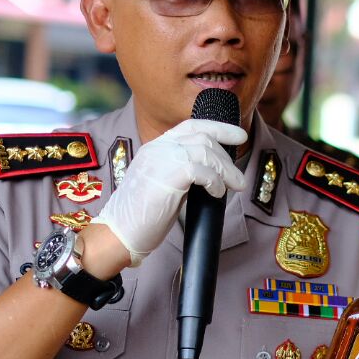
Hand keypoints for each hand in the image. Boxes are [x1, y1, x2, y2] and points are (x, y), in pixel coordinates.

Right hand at [91, 119, 246, 265]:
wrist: (119, 233)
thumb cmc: (143, 215)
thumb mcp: (164, 183)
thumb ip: (183, 170)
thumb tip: (214, 171)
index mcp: (156, 147)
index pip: (191, 126)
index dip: (219, 128)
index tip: (240, 136)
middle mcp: (157, 148)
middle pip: (203, 138)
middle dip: (226, 157)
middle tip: (238, 179)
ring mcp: (160, 159)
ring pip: (205, 152)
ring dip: (226, 171)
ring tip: (235, 187)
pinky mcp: (167, 176)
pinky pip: (202, 171)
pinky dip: (215, 182)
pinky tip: (216, 194)